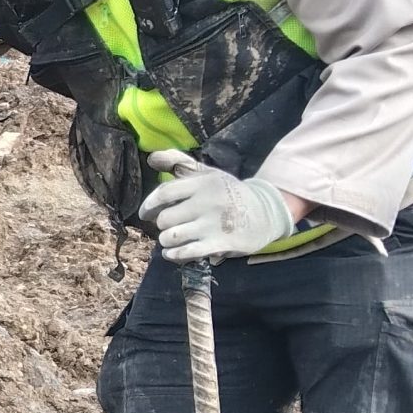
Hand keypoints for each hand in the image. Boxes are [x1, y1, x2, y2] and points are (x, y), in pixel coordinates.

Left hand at [139, 153, 300, 262]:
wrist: (266, 213)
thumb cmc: (228, 193)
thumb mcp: (208, 174)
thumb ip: (179, 162)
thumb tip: (151, 158)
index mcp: (203, 183)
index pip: (164, 193)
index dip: (149, 205)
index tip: (146, 213)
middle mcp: (208, 202)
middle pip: (165, 218)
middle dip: (161, 224)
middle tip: (168, 225)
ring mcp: (214, 225)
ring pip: (171, 237)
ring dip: (166, 240)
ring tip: (171, 238)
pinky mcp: (220, 244)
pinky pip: (185, 253)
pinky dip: (173, 255)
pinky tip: (173, 252)